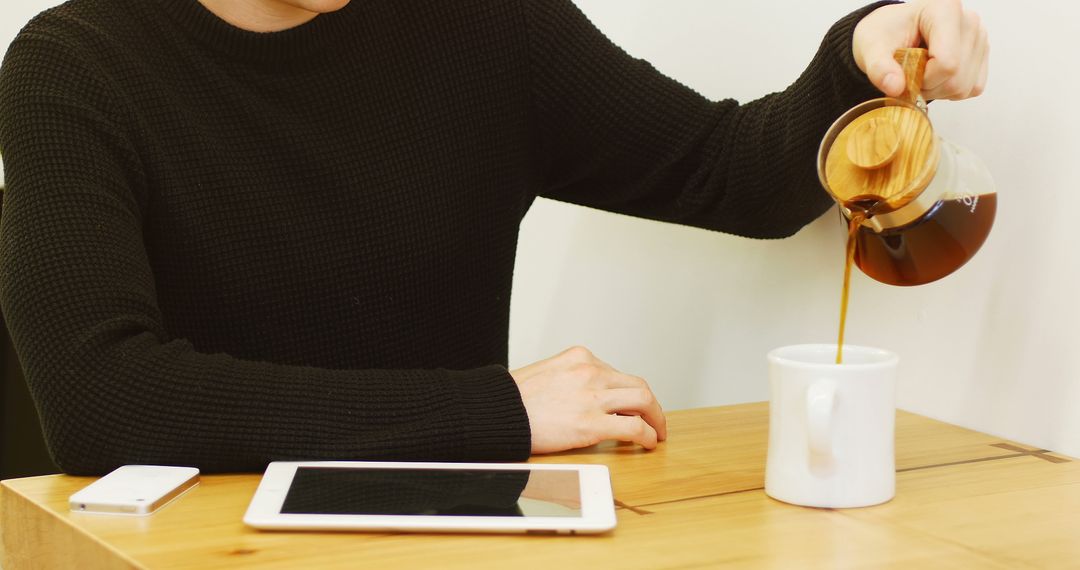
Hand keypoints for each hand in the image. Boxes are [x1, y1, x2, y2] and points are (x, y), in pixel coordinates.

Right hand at [510, 346, 666, 453]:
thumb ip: (570, 379)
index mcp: (579, 357)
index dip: (627, 393)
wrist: (495, 413)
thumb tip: (584, 397)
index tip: (630, 405)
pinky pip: (633, 428)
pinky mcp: (592, 424)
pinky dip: (647, 436)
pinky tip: (647, 443)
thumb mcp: (545, 374)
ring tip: (656, 433)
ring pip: (644, 401)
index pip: (616, 373)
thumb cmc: (511, 400)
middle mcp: (591, 371)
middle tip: (653, 419)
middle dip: (650, 405)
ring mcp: (593, 396)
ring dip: (656, 419)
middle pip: (638, 385)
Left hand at [853, 0, 988, 99]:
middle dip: (928, 87)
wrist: (891, 32)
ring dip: (938, 91)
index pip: (947, 63)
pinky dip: (950, 91)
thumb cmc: (884, 34)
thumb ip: (879, 68)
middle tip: (909, 76)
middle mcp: (969, 20)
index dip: (923, 79)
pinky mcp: (982, 54)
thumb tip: (895, 88)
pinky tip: (934, 77)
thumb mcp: (871, 48)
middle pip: (956, 78)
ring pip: (964, 86)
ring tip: (920, 75)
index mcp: (944, 9)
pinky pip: (972, 88)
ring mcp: (979, 37)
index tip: (905, 73)